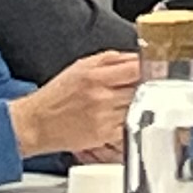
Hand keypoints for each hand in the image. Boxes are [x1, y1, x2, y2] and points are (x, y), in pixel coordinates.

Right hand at [15, 48, 147, 159]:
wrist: (36, 123)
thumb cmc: (57, 95)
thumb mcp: (81, 67)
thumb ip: (112, 60)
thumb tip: (138, 57)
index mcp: (95, 76)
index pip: (135, 68)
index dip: (151, 67)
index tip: (156, 68)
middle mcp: (101, 96)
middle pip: (141, 88)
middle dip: (149, 86)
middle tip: (152, 85)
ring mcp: (104, 117)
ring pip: (138, 107)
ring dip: (143, 104)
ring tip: (138, 101)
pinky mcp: (104, 135)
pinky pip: (130, 126)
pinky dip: (133, 120)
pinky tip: (128, 116)